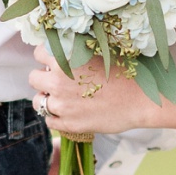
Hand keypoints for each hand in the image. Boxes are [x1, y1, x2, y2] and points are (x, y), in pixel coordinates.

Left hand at [27, 48, 152, 140]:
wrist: (142, 99)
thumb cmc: (124, 73)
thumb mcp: (97, 53)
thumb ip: (73, 52)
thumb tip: (57, 50)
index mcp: (64, 59)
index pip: (38, 53)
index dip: (47, 58)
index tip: (55, 62)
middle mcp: (58, 81)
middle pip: (33, 78)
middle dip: (44, 78)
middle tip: (59, 82)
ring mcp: (62, 105)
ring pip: (38, 101)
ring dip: (48, 99)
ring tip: (65, 99)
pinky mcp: (68, 124)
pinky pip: (49, 121)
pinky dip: (56, 117)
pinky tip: (71, 112)